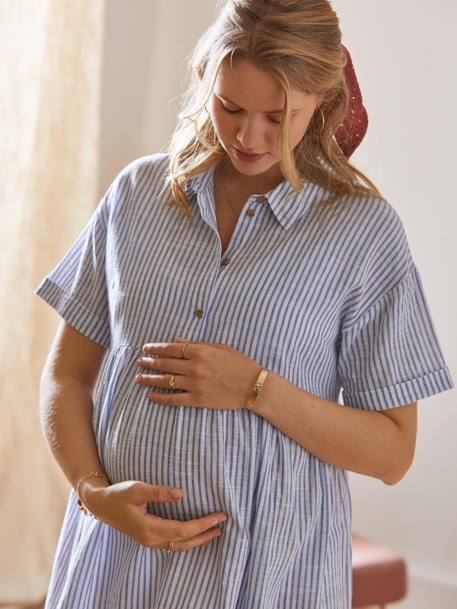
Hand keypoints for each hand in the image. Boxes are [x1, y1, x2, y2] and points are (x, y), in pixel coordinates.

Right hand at [82, 479, 227, 552]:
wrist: (101, 505)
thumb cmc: (118, 494)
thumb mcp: (136, 488)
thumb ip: (159, 492)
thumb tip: (181, 494)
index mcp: (149, 528)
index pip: (183, 530)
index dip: (203, 524)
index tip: (219, 516)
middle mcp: (151, 539)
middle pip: (185, 542)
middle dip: (205, 534)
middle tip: (223, 524)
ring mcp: (149, 541)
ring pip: (179, 547)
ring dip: (198, 540)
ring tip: (215, 531)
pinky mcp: (149, 538)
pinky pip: (173, 544)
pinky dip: (187, 541)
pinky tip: (195, 534)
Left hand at [135, 338, 261, 410]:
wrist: (254, 386)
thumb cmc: (240, 364)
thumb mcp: (220, 348)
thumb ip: (196, 345)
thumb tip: (177, 341)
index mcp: (200, 352)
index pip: (171, 349)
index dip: (156, 348)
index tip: (146, 348)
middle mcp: (194, 367)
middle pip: (165, 364)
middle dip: (149, 362)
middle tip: (139, 362)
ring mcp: (195, 385)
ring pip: (166, 381)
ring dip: (150, 379)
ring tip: (139, 378)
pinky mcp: (198, 400)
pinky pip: (174, 399)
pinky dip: (160, 398)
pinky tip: (151, 396)